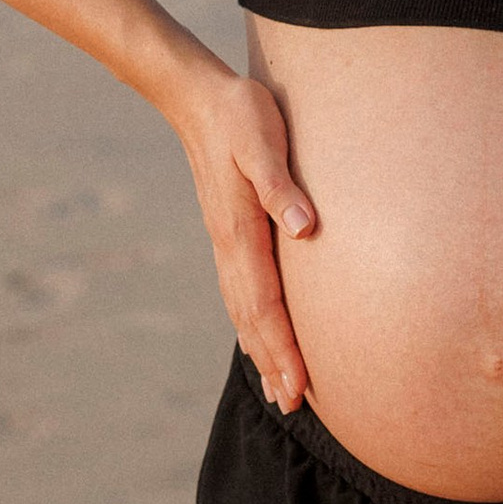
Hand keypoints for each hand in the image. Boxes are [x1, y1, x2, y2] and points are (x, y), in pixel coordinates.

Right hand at [176, 69, 315, 408]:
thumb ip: (281, 184)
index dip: (285, 348)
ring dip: (261, 352)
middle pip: (252, 319)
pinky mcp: (228, 235)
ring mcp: (225, 243)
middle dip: (273, 364)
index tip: (302, 385)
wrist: (198, 98)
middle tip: (293, 406)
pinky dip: (250, 325)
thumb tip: (304, 230)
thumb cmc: (240, 112)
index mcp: (241, 231)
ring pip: (243, 311)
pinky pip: (239, 293)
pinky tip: (256, 341)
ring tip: (277, 390)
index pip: (266, 304)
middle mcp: (229, 247)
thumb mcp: (264, 139)